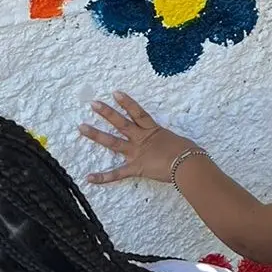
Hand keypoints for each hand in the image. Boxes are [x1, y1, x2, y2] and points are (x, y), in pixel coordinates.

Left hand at [80, 92, 198, 183]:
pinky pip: (117, 174)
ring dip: (96, 135)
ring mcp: (137, 153)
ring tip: (82, 127)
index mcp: (153, 131)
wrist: (188, 165)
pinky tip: (89, 178)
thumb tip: (176, 146)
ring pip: (113, 142)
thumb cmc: (189, 153)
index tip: (115, 93)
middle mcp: (142, 140)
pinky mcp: (136, 168)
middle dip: (107, 113)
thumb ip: (171, 142)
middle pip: (121, 123)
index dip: (127, 102)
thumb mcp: (179, 142)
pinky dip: (103, 177)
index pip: (138, 113)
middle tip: (93, 104)